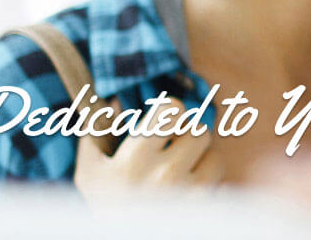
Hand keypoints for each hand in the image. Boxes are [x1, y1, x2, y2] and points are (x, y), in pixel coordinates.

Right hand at [73, 97, 221, 200]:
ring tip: (181, 169)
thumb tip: (116, 99)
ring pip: (215, 155)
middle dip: (187, 136)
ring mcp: (189, 196)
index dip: (170, 111)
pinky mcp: (204, 211)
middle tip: (172, 147)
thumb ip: (96, 131)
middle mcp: (165, 176)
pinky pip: (221, 181)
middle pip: (199, 130)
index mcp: (135, 160)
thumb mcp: (89, 170)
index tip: (163, 121)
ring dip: (202, 158)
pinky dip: (209, 181)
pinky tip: (189, 188)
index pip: (173, 110)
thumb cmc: (103, 205)